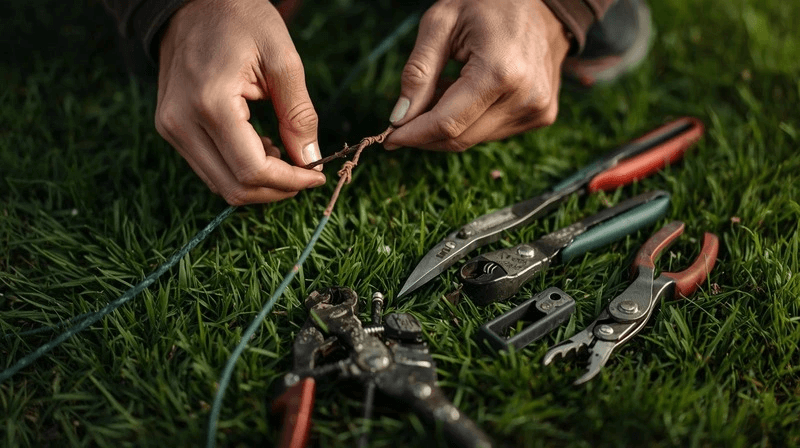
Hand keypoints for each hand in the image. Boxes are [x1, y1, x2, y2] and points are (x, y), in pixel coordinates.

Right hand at [156, 0, 324, 204]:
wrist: (194, 2)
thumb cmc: (241, 20)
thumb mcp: (283, 59)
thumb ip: (299, 114)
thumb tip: (310, 159)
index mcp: (210, 103)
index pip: (252, 170)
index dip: (290, 182)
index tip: (317, 174)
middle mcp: (181, 122)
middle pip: (234, 187)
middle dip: (276, 190)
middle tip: (305, 172)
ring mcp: (170, 128)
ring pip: (219, 184)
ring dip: (258, 182)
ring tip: (283, 152)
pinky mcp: (170, 129)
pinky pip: (209, 168)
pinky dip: (239, 170)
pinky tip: (262, 146)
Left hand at [384, 0, 570, 151]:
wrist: (543, 2)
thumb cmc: (488, 3)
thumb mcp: (442, 23)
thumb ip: (418, 72)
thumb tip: (399, 119)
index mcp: (500, 72)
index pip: (447, 124)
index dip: (413, 135)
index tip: (388, 138)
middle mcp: (525, 97)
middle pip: (460, 138)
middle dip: (426, 134)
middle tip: (404, 118)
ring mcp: (537, 109)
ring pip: (474, 138)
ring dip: (449, 124)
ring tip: (444, 88)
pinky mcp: (543, 114)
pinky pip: (492, 131)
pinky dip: (471, 120)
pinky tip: (468, 92)